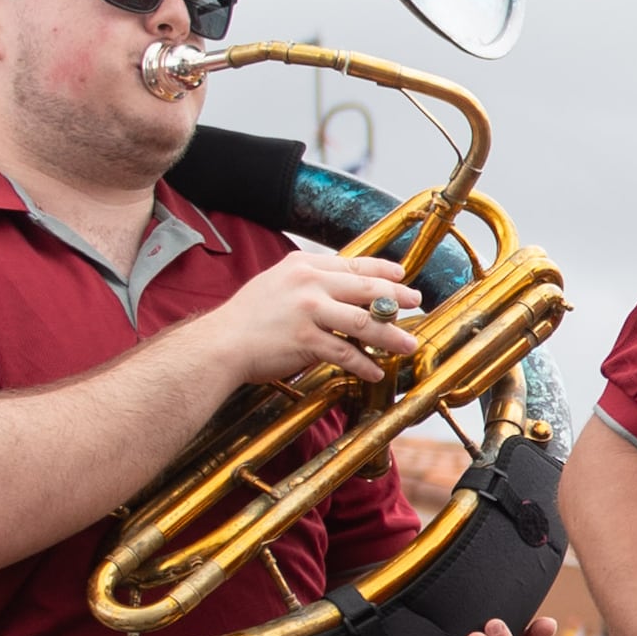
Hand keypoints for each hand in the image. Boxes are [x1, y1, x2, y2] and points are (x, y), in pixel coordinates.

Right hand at [209, 249, 426, 390]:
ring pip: (363, 322)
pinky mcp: (305, 339)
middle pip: (366, 289)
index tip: (401, 277)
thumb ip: (309, 282)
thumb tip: (342, 289)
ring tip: (408, 344)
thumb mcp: (277, 284)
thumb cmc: (248, 318)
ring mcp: (307, 310)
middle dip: (396, 298)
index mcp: (303, 265)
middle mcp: (308, 283)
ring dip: (390, 335)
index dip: (382, 272)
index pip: (353, 264)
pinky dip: (363, 364)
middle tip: (417, 304)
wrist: (219, 344)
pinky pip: (345, 352)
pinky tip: (375, 371)